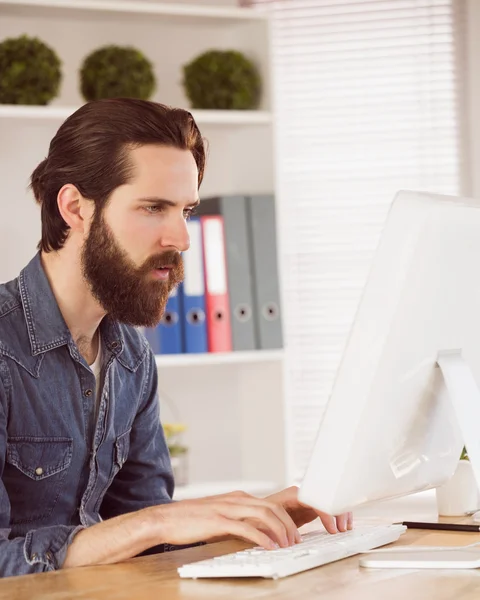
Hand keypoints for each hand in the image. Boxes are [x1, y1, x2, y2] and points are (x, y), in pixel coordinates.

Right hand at [155, 490, 302, 549]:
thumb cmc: (192, 519)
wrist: (167, 518)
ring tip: (286, 545)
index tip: (294, 532)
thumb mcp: (221, 515)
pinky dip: (261, 538)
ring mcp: (227, 509)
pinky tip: (269, 547)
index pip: (271, 503)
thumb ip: (239, 518)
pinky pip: (246, 528)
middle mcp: (236, 499)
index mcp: (238, 497)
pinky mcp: (218, 521)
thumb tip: (258, 531)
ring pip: (264, 514)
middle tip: (296, 540)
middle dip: (289, 524)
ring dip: (279, 530)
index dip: (286, 517)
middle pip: (272, 507)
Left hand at [265, 485, 352, 533]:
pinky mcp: (310, 508)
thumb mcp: (268, 522)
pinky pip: (327, 509)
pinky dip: (336, 516)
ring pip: (329, 502)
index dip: (327, 513)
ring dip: (340, 513)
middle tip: (343, 529)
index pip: (316, 500)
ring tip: (345, 527)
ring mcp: (307, 501)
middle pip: (327, 498)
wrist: (255, 515)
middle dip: (338, 512)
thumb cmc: (259, 517)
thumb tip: (290, 538)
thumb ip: (280, 527)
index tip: (332, 528)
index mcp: (294, 495)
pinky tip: (341, 525)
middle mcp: (302, 495)